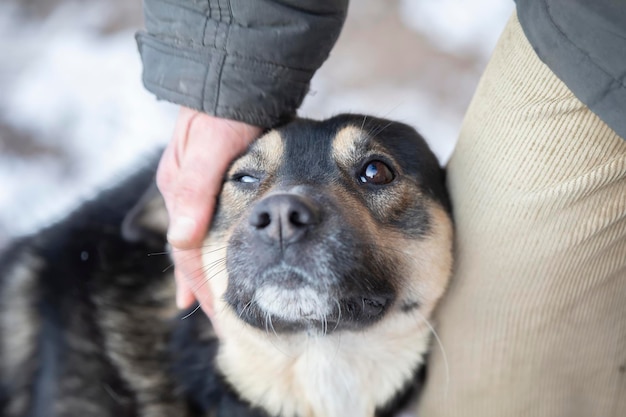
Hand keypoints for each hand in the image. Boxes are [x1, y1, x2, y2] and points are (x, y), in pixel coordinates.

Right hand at [157, 107, 260, 321]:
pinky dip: (215, 246)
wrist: (235, 73)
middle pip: (192, 251)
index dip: (202, 286)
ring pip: (200, 238)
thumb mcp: (211, 146)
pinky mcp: (213, 177)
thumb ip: (194, 189)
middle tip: (222, 320)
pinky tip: (225, 256)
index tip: (216, 317)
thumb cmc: (227, 108)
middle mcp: (185, 191)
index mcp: (180, 189)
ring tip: (218, 299)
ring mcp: (198, 185)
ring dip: (208, 270)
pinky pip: (209, 222)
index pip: (188, 251)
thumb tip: (181, 240)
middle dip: (205, 286)